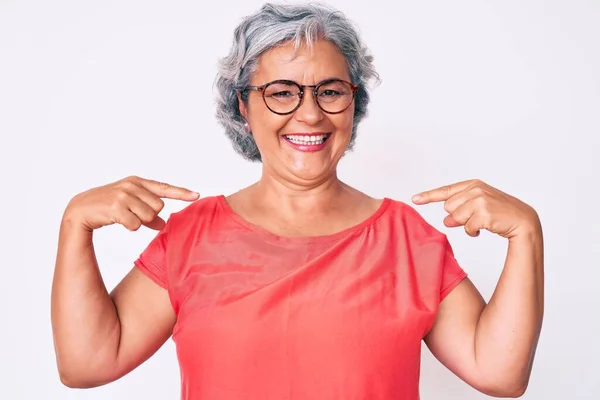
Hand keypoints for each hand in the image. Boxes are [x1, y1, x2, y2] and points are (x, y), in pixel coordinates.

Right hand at [63, 175, 199, 231]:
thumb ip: (149, 214)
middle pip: (158, 207)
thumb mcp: (130, 207)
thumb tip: (164, 225)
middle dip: (148, 215)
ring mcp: (123, 195)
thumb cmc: (108, 207)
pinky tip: (117, 220)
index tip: (197, 196)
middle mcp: (131, 185)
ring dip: (138, 222)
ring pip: (148, 216)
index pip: (164, 188)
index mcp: (137, 182)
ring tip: (123, 216)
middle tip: (130, 213)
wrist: (80, 210)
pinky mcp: (115, 207)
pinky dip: (129, 226)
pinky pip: (135, 224)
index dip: (181, 193)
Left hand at [411, 179, 539, 238]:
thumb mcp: (478, 207)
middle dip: (458, 217)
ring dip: (467, 225)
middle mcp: (476, 189)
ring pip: (456, 218)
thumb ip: (459, 210)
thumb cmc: (500, 213)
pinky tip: (486, 228)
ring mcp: (480, 200)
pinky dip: (473, 232)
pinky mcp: (484, 213)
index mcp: (473, 184)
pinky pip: (466, 228)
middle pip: (448, 208)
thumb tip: (446, 221)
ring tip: (482, 222)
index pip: (446, 190)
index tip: (414, 199)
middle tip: (476, 217)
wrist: (523, 220)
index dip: (428, 195)